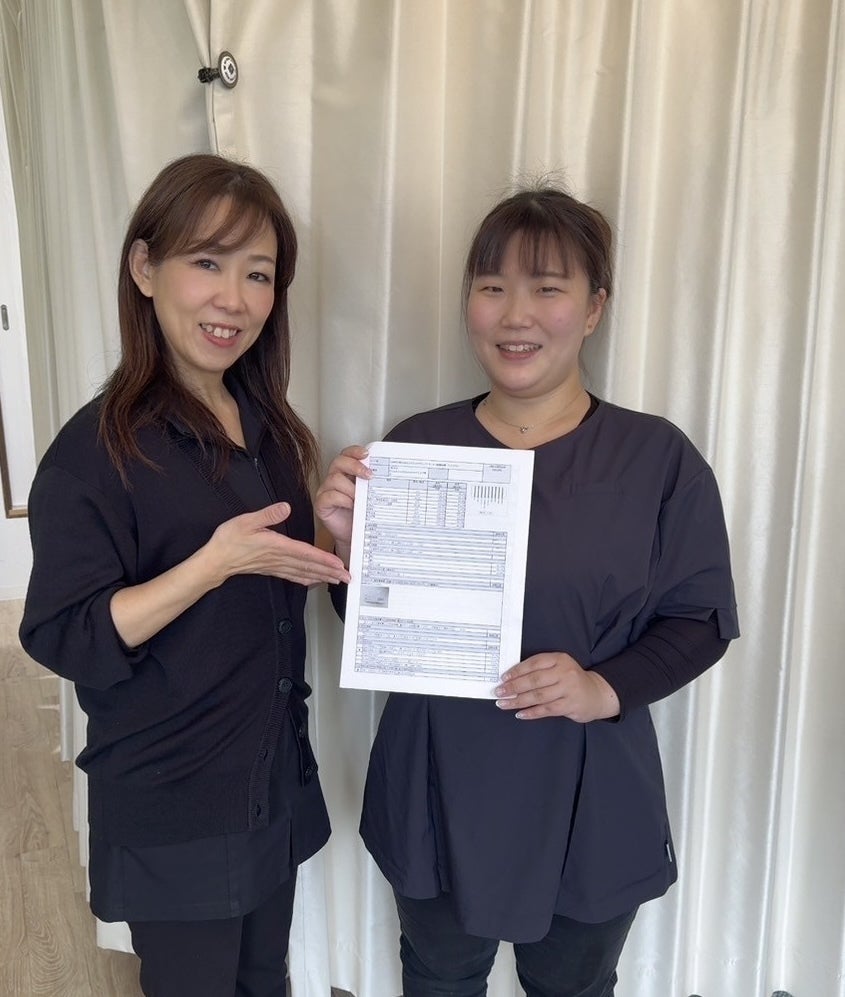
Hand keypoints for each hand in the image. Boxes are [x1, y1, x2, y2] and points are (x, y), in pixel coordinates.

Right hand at [203, 502, 349, 586]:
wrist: (215, 560)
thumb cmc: (229, 540)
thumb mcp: (246, 521)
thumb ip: (267, 514)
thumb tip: (285, 507)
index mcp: (276, 546)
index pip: (305, 553)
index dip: (323, 559)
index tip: (338, 563)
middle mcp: (279, 558)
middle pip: (310, 566)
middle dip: (330, 571)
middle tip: (348, 576)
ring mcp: (276, 566)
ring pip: (304, 572)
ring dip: (323, 577)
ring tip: (338, 580)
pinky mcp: (271, 569)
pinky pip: (293, 576)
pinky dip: (307, 579)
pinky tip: (314, 581)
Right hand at [313, 445, 370, 564]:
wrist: (354, 535)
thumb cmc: (361, 515)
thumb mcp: (370, 496)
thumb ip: (373, 484)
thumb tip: (389, 475)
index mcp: (347, 473)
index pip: (347, 455)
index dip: (355, 451)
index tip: (367, 454)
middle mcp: (335, 479)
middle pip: (339, 462)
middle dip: (354, 465)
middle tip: (369, 475)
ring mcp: (326, 491)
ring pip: (334, 479)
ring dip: (351, 487)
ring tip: (360, 498)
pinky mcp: (321, 504)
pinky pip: (328, 496)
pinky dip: (342, 499)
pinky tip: (351, 505)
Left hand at [494, 652, 619, 722]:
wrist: (596, 693)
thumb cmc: (570, 679)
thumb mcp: (559, 667)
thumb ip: (540, 669)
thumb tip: (512, 678)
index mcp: (559, 659)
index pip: (533, 663)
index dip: (516, 671)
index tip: (503, 678)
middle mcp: (565, 672)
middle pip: (534, 680)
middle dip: (513, 687)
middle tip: (499, 692)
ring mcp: (569, 689)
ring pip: (538, 696)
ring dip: (518, 701)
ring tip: (504, 704)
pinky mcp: (571, 705)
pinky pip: (547, 710)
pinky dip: (532, 712)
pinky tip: (520, 714)